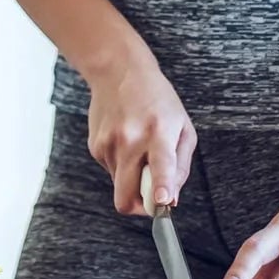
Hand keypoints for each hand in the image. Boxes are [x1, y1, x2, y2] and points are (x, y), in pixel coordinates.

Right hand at [86, 52, 195, 217]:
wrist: (118, 71)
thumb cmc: (157, 100)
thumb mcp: (183, 128)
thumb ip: (180, 167)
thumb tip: (171, 200)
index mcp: (159, 132)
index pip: (161, 164)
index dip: (160, 185)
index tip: (161, 200)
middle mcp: (130, 139)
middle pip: (127, 195)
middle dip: (140, 207)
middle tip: (152, 197)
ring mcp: (109, 144)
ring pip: (120, 186)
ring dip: (132, 179)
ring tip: (140, 149)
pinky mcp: (95, 146)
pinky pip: (111, 171)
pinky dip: (122, 165)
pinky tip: (126, 141)